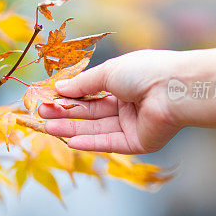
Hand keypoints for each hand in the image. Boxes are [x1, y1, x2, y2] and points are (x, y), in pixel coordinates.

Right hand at [39, 50, 184, 153]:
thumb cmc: (145, 72)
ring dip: (72, 129)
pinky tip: (70, 142)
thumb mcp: (108, 72)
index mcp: (125, 83)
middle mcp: (129, 104)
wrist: (174, 89)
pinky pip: (110, 143)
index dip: (70, 96)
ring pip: (97, 128)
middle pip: (91, 112)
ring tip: (48, 127)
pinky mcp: (138, 143)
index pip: (92, 93)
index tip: (48, 98)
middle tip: (42, 114)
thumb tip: (60, 88)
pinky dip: (90, 143)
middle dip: (66, 113)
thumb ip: (83, 84)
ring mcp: (133, 124)